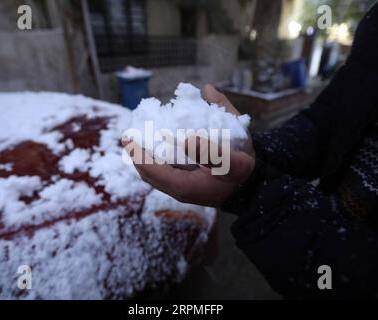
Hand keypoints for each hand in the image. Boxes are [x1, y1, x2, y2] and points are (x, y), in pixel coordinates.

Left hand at [122, 84, 255, 206]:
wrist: (249, 184)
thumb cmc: (241, 173)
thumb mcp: (232, 162)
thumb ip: (212, 148)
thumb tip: (191, 125)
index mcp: (185, 187)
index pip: (152, 172)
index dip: (138, 155)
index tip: (128, 138)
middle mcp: (178, 189)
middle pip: (148, 173)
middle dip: (136, 154)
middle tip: (128, 135)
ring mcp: (180, 186)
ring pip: (154, 172)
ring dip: (143, 155)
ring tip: (135, 138)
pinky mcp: (184, 181)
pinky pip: (162, 169)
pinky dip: (154, 156)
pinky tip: (153, 141)